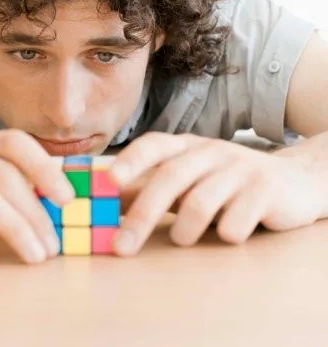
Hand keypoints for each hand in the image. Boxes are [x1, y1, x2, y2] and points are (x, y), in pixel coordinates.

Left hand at [108, 132, 324, 255]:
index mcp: (185, 146)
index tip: (110, 181)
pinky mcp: (266, 190)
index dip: (130, 161)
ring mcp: (240, 168)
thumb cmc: (223, 184)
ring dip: (184, 229)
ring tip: (183, 239)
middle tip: (122, 246)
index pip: (153, 145)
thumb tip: (99, 204)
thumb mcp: (185, 179)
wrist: (293, 181)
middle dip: (142, 215)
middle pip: (170, 179)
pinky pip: (237, 220)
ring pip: (200, 201)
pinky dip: (226, 233)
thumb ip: (146, 188)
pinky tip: (228, 234)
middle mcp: (210, 151)